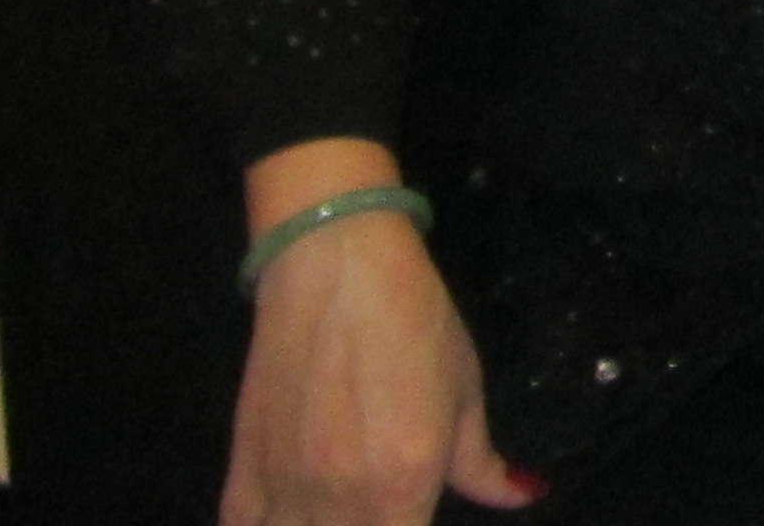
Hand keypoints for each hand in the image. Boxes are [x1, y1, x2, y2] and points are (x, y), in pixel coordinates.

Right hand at [223, 192, 536, 525]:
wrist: (337, 265)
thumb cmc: (415, 321)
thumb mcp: (464, 390)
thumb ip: (483, 463)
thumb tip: (523, 497)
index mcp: (404, 489)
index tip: (415, 516)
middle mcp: (342, 501)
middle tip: (385, 507)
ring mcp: (284, 490)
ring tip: (340, 509)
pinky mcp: (240, 469)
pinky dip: (267, 524)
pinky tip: (290, 510)